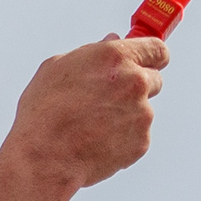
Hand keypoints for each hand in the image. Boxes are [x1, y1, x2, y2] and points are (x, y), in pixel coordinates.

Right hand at [0, 35, 165, 192]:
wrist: (45, 158)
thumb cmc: (44, 113)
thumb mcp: (58, 68)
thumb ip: (92, 52)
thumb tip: (112, 42)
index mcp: (116, 57)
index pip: (156, 49)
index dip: (152, 56)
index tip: (148, 61)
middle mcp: (135, 82)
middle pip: (155, 79)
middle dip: (137, 87)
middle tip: (110, 98)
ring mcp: (142, 114)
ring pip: (143, 110)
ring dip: (126, 115)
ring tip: (93, 125)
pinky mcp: (141, 142)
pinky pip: (137, 136)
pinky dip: (123, 139)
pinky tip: (97, 141)